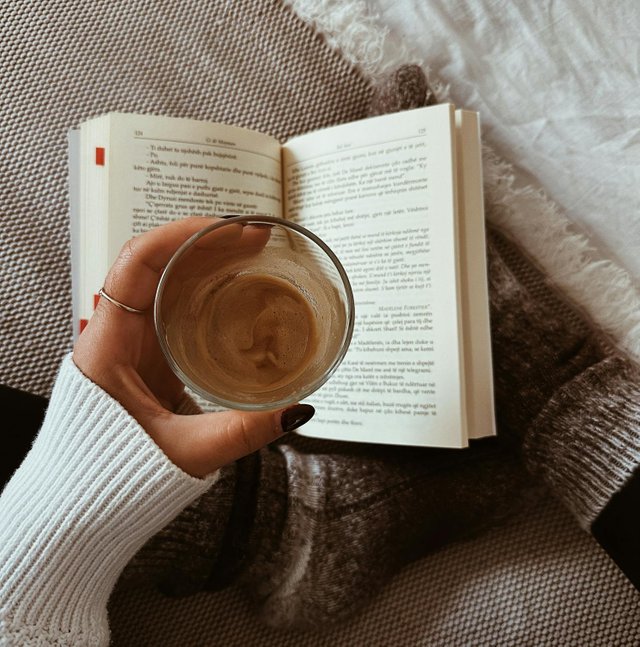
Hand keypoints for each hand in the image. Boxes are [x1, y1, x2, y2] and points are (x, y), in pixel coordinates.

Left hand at [73, 217, 313, 477]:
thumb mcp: (186, 451)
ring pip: (167, 280)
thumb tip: (297, 409)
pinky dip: (205, 288)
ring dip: (207, 260)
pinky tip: (235, 287)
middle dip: (208, 242)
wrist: (86, 499)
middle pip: (158, 262)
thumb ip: (243, 431)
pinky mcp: (147, 352)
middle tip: (257, 238)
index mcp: (110, 345)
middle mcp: (116, 333)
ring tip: (251, 252)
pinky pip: (175, 305)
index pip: (137, 263)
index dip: (182, 235)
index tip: (230, 229)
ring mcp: (132, 341)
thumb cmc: (115, 476)